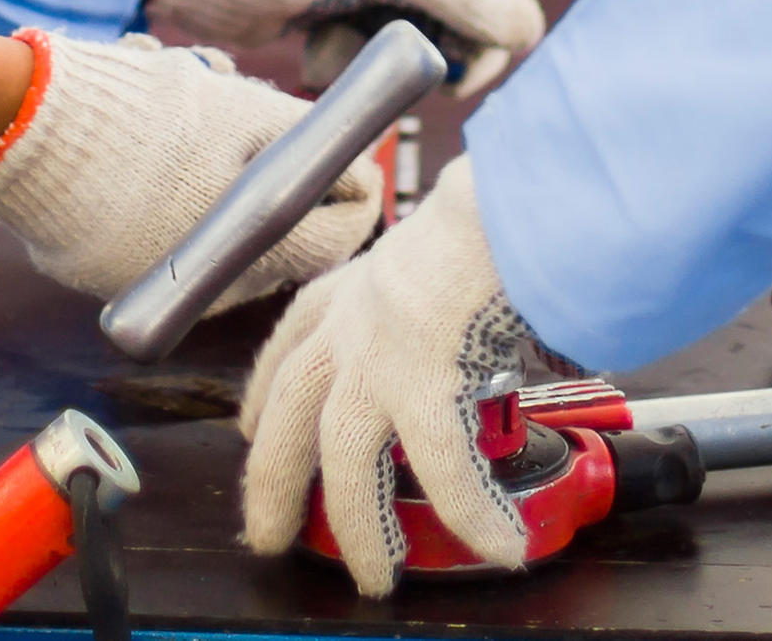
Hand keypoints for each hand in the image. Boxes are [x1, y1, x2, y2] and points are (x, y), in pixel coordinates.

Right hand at [0, 30, 383, 307]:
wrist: (30, 127)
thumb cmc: (150, 114)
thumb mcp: (246, 108)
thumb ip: (308, 139)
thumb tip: (351, 162)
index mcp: (257, 250)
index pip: (339, 234)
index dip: (355, 186)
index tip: (352, 155)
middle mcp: (208, 288)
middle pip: (278, 234)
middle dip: (280, 172)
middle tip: (264, 121)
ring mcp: (151, 286)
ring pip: (217, 231)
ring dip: (219, 174)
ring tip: (194, 109)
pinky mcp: (102, 274)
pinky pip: (159, 237)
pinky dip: (168, 193)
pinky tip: (148, 142)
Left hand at [146, 0, 545, 93]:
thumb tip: (528, 29)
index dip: (497, 20)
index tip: (466, 60)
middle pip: (464, 11)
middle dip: (436, 48)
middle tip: (411, 74)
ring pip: (414, 39)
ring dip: (381, 58)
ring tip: (334, 49)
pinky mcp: (332, 8)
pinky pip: (367, 51)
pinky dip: (345, 61)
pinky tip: (311, 50)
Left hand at [240, 156, 545, 594]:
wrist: (518, 194)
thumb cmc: (501, 209)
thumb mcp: (451, 242)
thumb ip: (452, 282)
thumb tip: (495, 303)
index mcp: (360, 280)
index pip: (295, 337)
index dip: (267, 387)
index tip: (253, 423)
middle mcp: (357, 319)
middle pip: (294, 411)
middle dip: (274, 480)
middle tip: (267, 534)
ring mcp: (382, 355)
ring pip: (346, 458)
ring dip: (359, 525)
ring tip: (374, 577)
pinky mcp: (424, 385)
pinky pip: (445, 471)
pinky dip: (472, 514)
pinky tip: (500, 545)